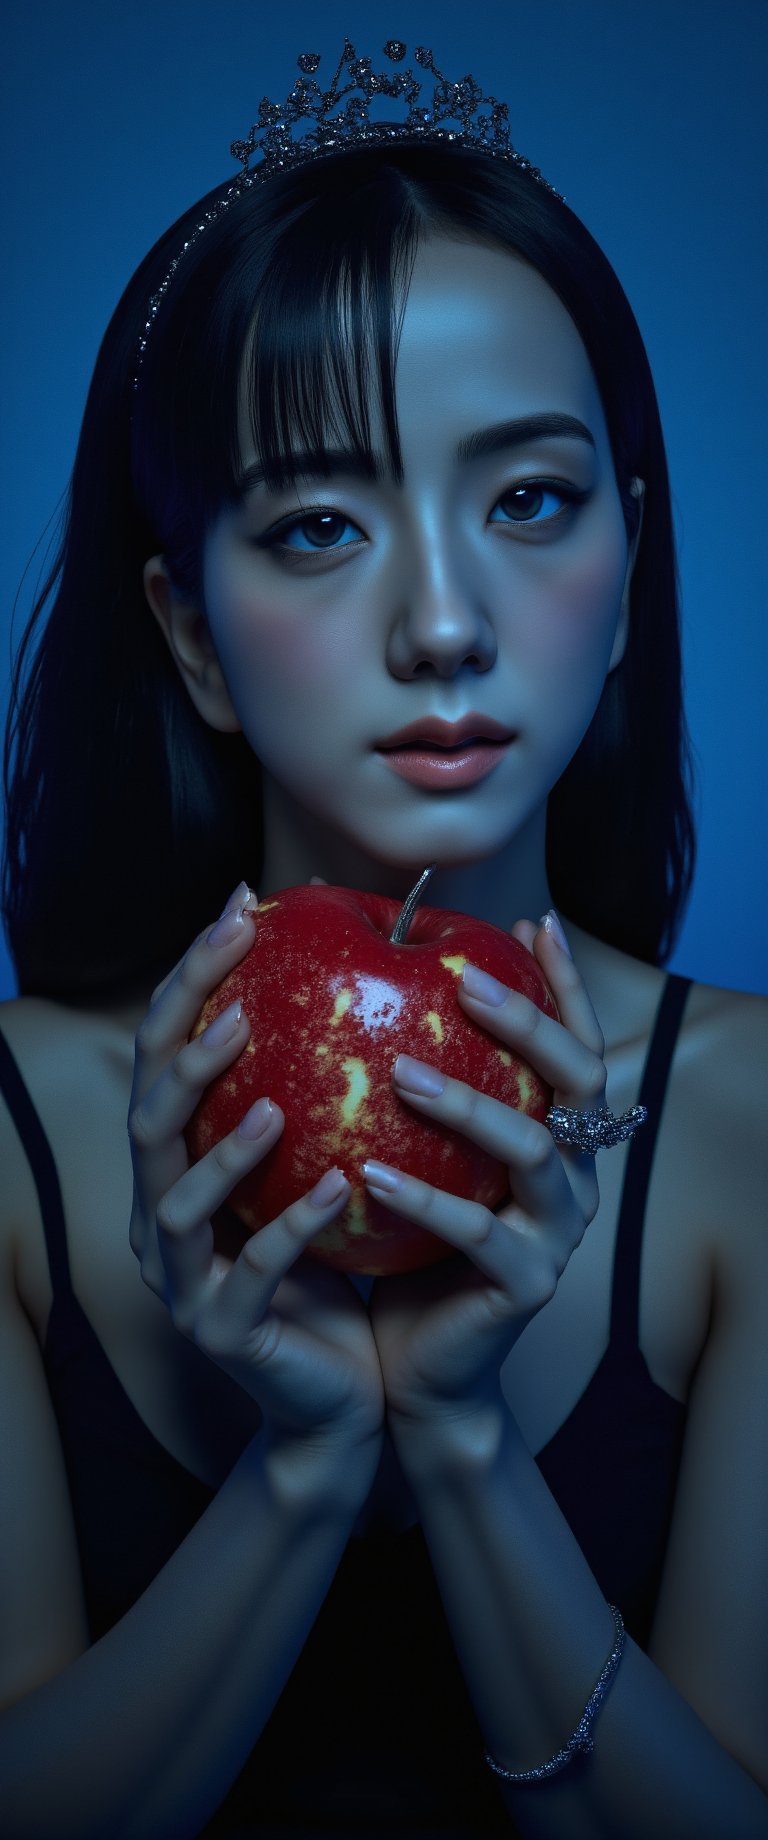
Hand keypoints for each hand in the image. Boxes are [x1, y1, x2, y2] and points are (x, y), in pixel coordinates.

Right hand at [128, 882, 384, 1452]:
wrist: (343, 1401)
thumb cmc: (336, 1269)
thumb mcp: (320, 1166)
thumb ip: (317, 1090)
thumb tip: (366, 973)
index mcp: (181, 1164)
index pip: (166, 1056)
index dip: (192, 980)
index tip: (239, 907)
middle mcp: (163, 1215)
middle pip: (148, 1116)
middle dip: (186, 1045)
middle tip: (239, 990)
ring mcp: (185, 1278)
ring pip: (177, 1199)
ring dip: (222, 1143)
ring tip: (269, 1097)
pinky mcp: (224, 1334)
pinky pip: (253, 1276)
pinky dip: (291, 1227)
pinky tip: (336, 1187)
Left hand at [364, 915, 604, 1428]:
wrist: (420, 1372)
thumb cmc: (410, 1248)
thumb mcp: (421, 1157)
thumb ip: (420, 1084)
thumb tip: (370, 984)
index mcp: (560, 1137)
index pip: (578, 1044)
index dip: (564, 983)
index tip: (530, 920)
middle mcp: (576, 1176)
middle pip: (578, 1080)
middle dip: (528, 1021)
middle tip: (464, 981)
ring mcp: (559, 1234)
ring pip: (533, 1150)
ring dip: (467, 1103)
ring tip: (400, 1072)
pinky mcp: (527, 1286)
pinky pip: (478, 1234)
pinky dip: (425, 1198)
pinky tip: (369, 1171)